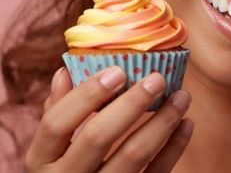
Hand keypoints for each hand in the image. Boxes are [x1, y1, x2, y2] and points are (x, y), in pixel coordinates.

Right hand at [25, 66, 193, 171]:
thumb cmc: (69, 169)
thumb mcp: (52, 148)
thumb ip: (59, 113)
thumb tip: (64, 72)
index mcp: (40, 159)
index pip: (57, 122)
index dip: (86, 94)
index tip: (118, 70)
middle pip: (97, 136)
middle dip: (131, 104)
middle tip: (157, 78)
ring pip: (134, 155)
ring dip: (161, 121)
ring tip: (182, 96)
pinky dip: (174, 147)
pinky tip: (186, 124)